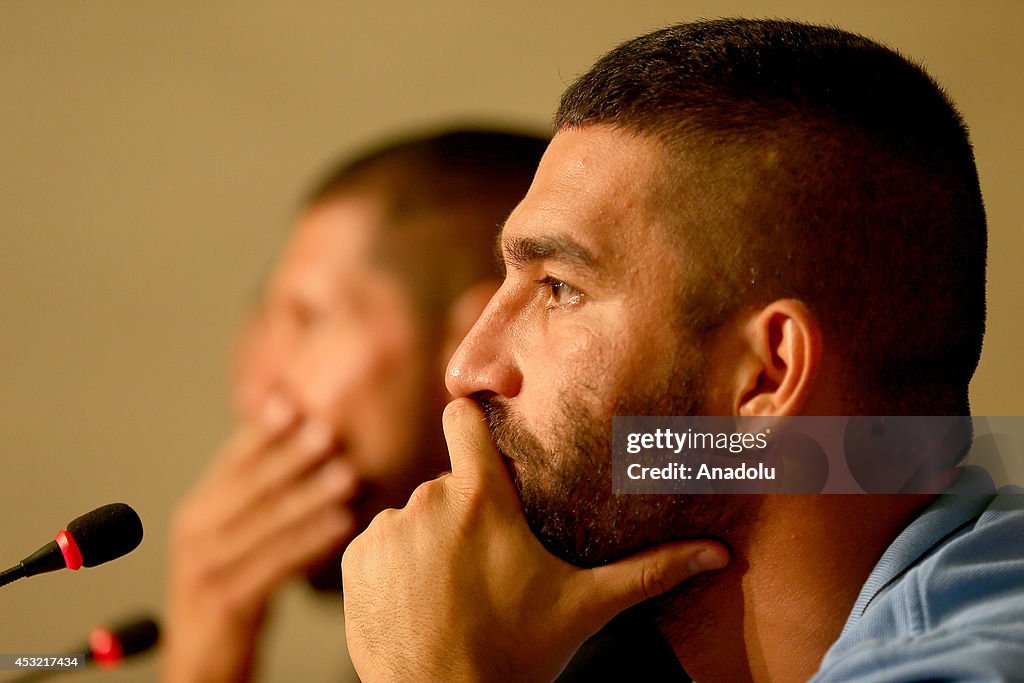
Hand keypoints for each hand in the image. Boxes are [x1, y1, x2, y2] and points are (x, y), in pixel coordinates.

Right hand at [163, 398, 357, 682]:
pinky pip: (272, 568)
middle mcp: (194, 535)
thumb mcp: (237, 538)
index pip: (230, 463)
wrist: (203, 660)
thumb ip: (259, 496)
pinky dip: (308, 544)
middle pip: (246, 489)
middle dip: (288, 458)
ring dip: (306, 498)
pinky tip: (341, 526)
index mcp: (198, 511)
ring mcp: (205, 570)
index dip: (260, 433)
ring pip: (262, 526)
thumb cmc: (232, 590)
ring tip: (346, 476)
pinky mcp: (225, 604)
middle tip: (327, 432)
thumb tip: (299, 443)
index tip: (292, 403)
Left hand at [342, 398, 728, 681]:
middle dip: (465, 513)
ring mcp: (387, 530)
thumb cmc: (518, 653)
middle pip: (449, 484)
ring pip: (414, 517)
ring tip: (453, 591)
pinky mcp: (356, 559)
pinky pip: (380, 544)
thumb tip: (718, 555)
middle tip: (487, 564)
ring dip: (430, 541)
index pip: (463, 418)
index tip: (482, 435)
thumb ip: (650, 571)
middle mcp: (428, 501)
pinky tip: (420, 602)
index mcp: (482, 498)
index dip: (472, 421)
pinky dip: (396, 565)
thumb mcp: (586, 606)